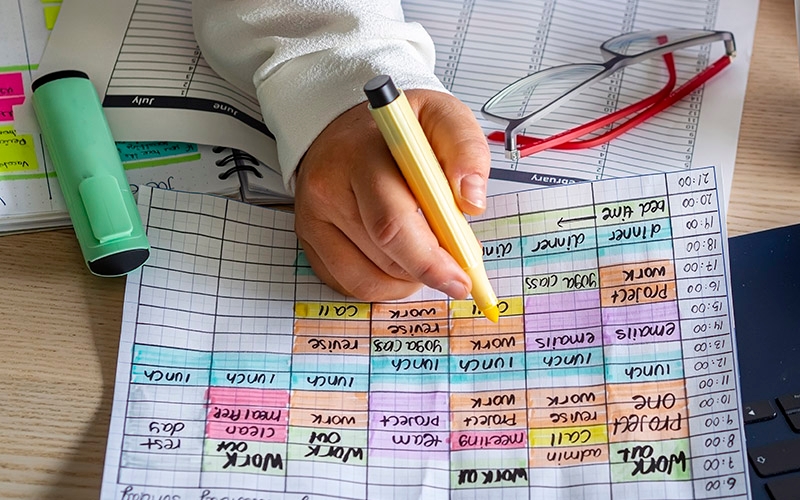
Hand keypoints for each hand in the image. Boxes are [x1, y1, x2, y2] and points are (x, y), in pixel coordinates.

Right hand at [293, 89, 490, 301]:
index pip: (392, 222)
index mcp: (361, 156)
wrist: (346, 125)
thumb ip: (464, 150)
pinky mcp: (309, 240)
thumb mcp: (441, 117)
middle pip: (384, 256)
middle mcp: (327, 189)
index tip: (460, 278)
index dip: (430, 260)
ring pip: (369, 278)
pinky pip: (349, 284)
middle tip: (455, 268)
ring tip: (425, 254)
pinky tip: (399, 261)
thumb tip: (471, 200)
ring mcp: (313, 219)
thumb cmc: (399, 129)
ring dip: (408, 279)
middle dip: (428, 270)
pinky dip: (383, 284)